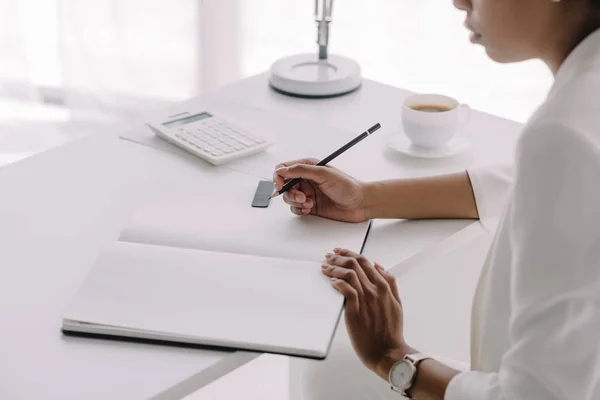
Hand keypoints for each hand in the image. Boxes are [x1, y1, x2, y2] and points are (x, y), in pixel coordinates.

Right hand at [272, 158, 367, 222]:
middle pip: (284, 185)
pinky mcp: (310, 206)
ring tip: (309, 203)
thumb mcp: (324, 173)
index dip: (278, 177)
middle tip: (302, 197)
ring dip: (296, 202)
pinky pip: (295, 208)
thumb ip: (301, 170)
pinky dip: (299, 210)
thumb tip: (282, 170)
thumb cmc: (347, 186)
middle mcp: (306, 179)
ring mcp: (307, 193)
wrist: (360, 203)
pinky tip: (310, 209)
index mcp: (308, 167)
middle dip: (290, 193)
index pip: (284, 168)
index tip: (280, 185)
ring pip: (289, 198)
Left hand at [321, 248, 412, 380]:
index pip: (365, 261)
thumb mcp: (397, 303)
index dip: (350, 253)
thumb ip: (390, 283)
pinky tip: (331, 282)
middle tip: (328, 256)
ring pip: (349, 275)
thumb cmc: (391, 331)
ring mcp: (366, 300)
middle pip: (355, 264)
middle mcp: (375, 290)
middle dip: (339, 257)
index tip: (340, 251)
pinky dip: (338, 283)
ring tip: (325, 267)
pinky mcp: (356, 311)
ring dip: (335, 268)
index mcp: (384, 287)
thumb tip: (379, 265)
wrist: (387, 352)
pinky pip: (346, 291)